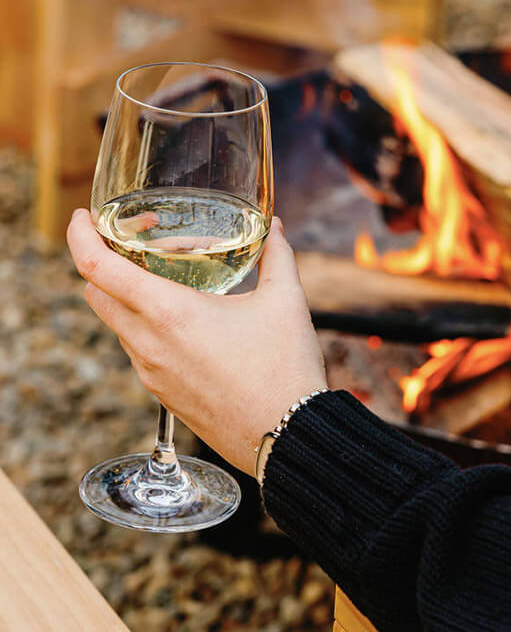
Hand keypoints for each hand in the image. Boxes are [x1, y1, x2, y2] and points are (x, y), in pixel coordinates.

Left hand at [68, 209, 326, 475]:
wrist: (287, 437)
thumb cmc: (283, 369)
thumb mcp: (285, 300)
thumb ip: (276, 254)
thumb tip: (274, 226)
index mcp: (169, 313)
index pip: (97, 268)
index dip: (80, 236)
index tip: (83, 217)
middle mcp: (148, 343)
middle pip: (95, 293)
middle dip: (103, 261)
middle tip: (135, 241)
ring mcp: (151, 373)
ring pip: (116, 322)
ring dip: (127, 295)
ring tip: (170, 278)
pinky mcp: (162, 395)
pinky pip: (137, 349)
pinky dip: (145, 324)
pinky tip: (185, 318)